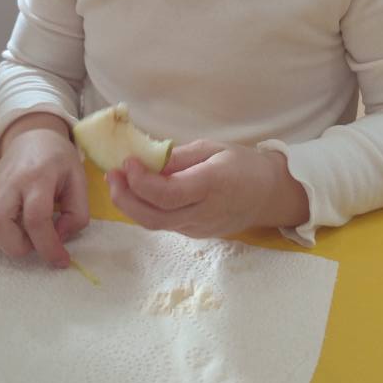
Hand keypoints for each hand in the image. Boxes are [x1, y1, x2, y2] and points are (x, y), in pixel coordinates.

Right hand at [0, 113, 88, 266]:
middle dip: (19, 246)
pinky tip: (9, 231)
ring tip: (23, 236)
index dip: (48, 247)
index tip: (61, 261)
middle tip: (38, 242)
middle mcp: (8, 182)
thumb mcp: (80, 181)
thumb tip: (59, 239)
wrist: (32, 137)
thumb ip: (77, 214)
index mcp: (37, 176)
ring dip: (2, 243)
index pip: (36, 218)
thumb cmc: (58, 160)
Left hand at [106, 139, 309, 238]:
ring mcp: (199, 228)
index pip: (167, 194)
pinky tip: (138, 192)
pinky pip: (164, 224)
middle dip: (125, 198)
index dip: (141, 181)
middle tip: (112, 174)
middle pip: (153, 217)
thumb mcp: (213, 148)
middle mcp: (203, 213)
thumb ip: (178, 157)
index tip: (127, 161)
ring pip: (154, 224)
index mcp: (212, 186)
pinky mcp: (195, 234)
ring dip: (130, 205)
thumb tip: (146, 160)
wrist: (270, 194)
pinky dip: (144, 209)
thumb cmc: (243, 164)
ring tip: (118, 181)